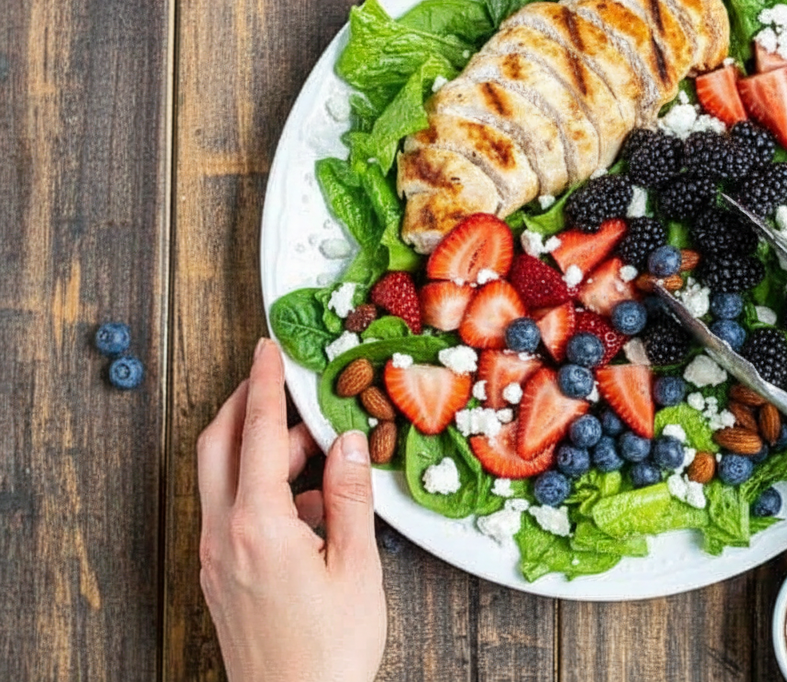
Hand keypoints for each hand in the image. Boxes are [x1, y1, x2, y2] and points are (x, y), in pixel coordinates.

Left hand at [197, 338, 385, 681]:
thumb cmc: (329, 651)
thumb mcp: (357, 566)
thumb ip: (349, 497)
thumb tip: (348, 443)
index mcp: (258, 525)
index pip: (261, 434)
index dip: (267, 385)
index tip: (268, 349)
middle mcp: (224, 536)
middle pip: (218, 446)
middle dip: (244, 403)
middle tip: (274, 377)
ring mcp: (215, 558)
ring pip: (222, 478)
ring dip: (257, 447)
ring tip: (314, 446)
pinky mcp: (220, 577)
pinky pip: (230, 511)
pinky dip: (259, 485)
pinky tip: (305, 501)